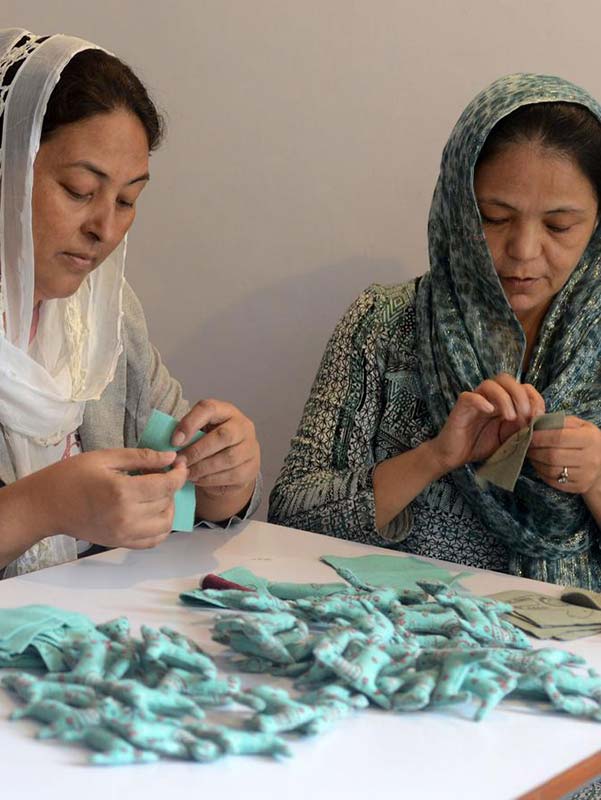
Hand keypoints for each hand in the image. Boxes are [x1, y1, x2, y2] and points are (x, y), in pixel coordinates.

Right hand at [40, 448, 187, 547]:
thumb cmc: (71, 476)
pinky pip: (153, 541)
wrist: (46, 506)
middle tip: (163, 474)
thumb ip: (141, 457)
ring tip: (159, 494)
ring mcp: (124, 534)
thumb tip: (170, 457)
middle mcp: (126, 517)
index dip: (179, 473)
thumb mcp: (106, 458)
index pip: (167, 485)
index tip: (179, 464)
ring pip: (165, 525)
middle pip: (167, 502)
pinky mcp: (120, 543)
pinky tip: (154, 512)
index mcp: (122, 492)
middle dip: (172, 486)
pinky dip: (161, 527)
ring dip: (169, 508)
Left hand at [171, 399, 259, 498]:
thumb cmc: (210, 443)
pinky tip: (197, 479)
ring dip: (202, 468)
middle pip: (223, 436)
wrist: (234, 463)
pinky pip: (230, 475)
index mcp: (226, 411)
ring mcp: (250, 448)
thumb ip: (187, 433)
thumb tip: (167, 445)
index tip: (174, 441)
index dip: (190, 423)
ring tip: (185, 472)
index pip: (209, 408)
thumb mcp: (200, 431)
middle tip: (178, 462)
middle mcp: (242, 426)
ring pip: (227, 459)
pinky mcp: (251, 468)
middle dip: (197, 451)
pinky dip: (210, 479)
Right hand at [430, 373, 544, 473]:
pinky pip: (470, 396)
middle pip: (506, 379)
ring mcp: (475, 400)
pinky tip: (489, 411)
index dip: (533, 397)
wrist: (455, 457)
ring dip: (504, 398)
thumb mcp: (509, 438)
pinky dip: (481, 401)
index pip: (522, 386)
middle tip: (525, 415)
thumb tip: (538, 420)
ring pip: (490, 384)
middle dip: (520, 395)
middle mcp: (489, 397)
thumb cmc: (481, 446)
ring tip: (510, 417)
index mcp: (503, 401)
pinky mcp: (461, 407)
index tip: (538, 416)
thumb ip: (522, 428)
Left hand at [528, 416, 600, 494]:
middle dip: (534, 450)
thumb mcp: (580, 426)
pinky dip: (541, 473)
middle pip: (552, 456)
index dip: (539, 437)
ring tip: (531, 455)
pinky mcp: (579, 487)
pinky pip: (554, 481)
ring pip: (551, 470)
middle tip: (526, 446)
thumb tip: (534, 421)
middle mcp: (590, 458)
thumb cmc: (587, 441)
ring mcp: (585, 475)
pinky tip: (539, 465)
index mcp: (590, 439)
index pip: (558, 437)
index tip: (528, 434)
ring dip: (536, 462)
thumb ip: (559, 422)